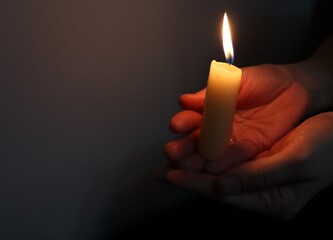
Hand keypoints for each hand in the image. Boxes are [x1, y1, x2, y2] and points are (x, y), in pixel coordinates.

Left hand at [158, 112, 332, 218]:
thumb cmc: (326, 146)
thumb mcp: (297, 161)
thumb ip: (260, 177)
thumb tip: (221, 188)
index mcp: (270, 199)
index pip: (223, 194)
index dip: (195, 183)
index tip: (171, 176)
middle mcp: (257, 187)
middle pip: (215, 182)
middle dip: (188, 174)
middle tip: (161, 169)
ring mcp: (254, 170)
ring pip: (217, 167)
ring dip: (193, 159)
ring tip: (171, 153)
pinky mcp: (254, 153)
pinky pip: (225, 151)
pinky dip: (207, 145)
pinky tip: (192, 140)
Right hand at [164, 64, 310, 172]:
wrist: (301, 88)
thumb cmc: (270, 79)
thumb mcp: (240, 79)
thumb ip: (213, 92)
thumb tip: (185, 100)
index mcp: (214, 107)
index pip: (193, 117)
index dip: (183, 121)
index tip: (176, 124)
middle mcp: (220, 125)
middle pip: (196, 139)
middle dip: (183, 146)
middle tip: (172, 151)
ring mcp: (234, 139)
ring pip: (211, 152)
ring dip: (196, 160)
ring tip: (184, 165)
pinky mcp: (251, 150)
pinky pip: (234, 159)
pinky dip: (221, 165)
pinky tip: (209, 169)